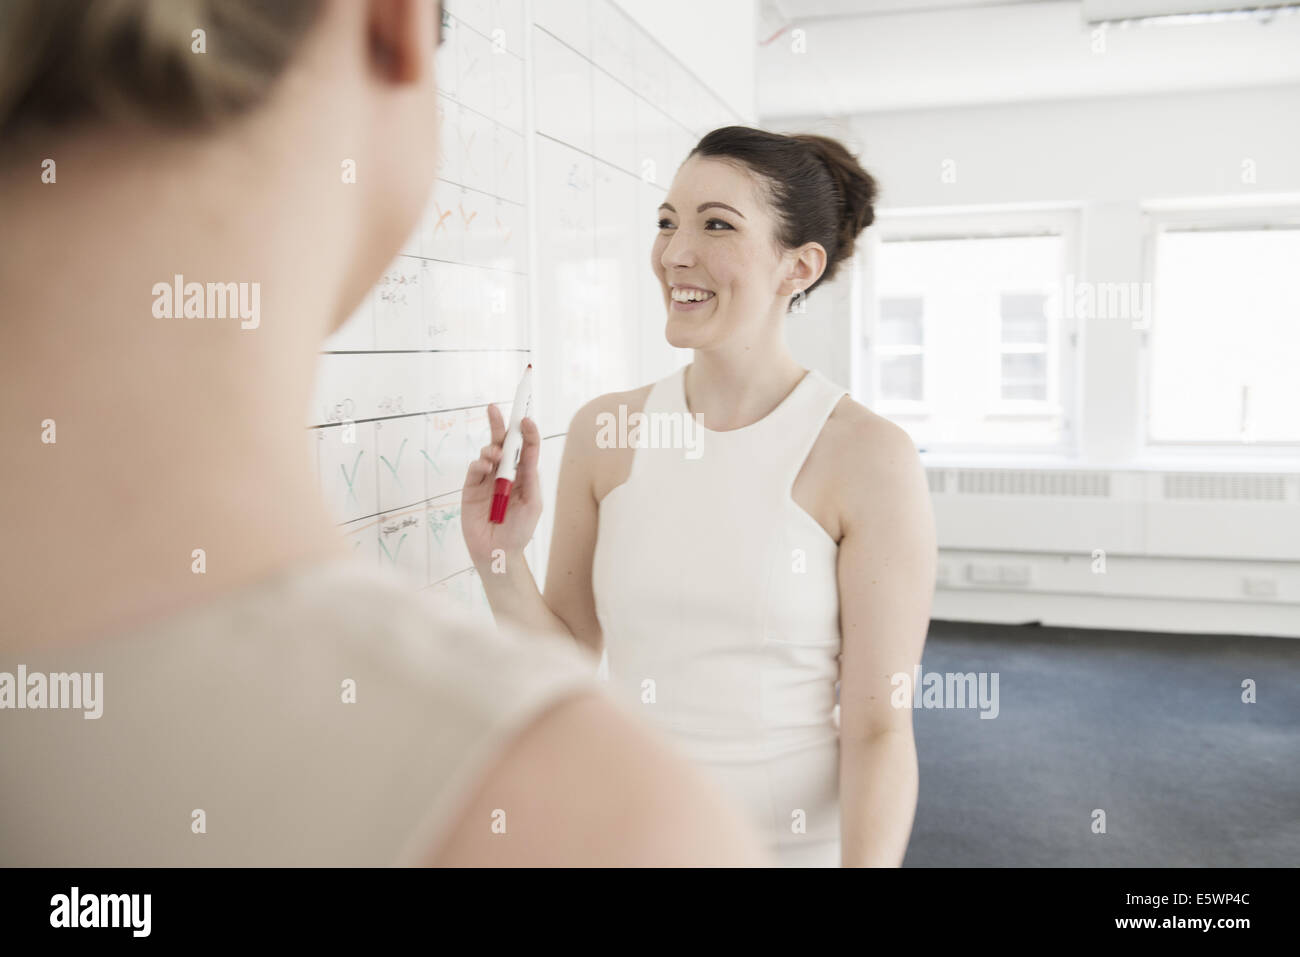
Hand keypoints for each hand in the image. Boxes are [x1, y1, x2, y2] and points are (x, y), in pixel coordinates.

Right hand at [461, 403, 542, 568]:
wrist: (498, 553)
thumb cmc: (519, 529)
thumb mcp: (533, 502)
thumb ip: (530, 475)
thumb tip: (527, 450)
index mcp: (524, 474)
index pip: (526, 447)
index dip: (526, 431)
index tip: (525, 418)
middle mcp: (505, 473)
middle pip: (502, 443)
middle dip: (499, 425)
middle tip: (495, 408)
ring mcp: (487, 479)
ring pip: (487, 452)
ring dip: (491, 449)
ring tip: (495, 456)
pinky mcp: (471, 488)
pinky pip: (475, 468)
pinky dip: (479, 463)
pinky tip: (485, 465)